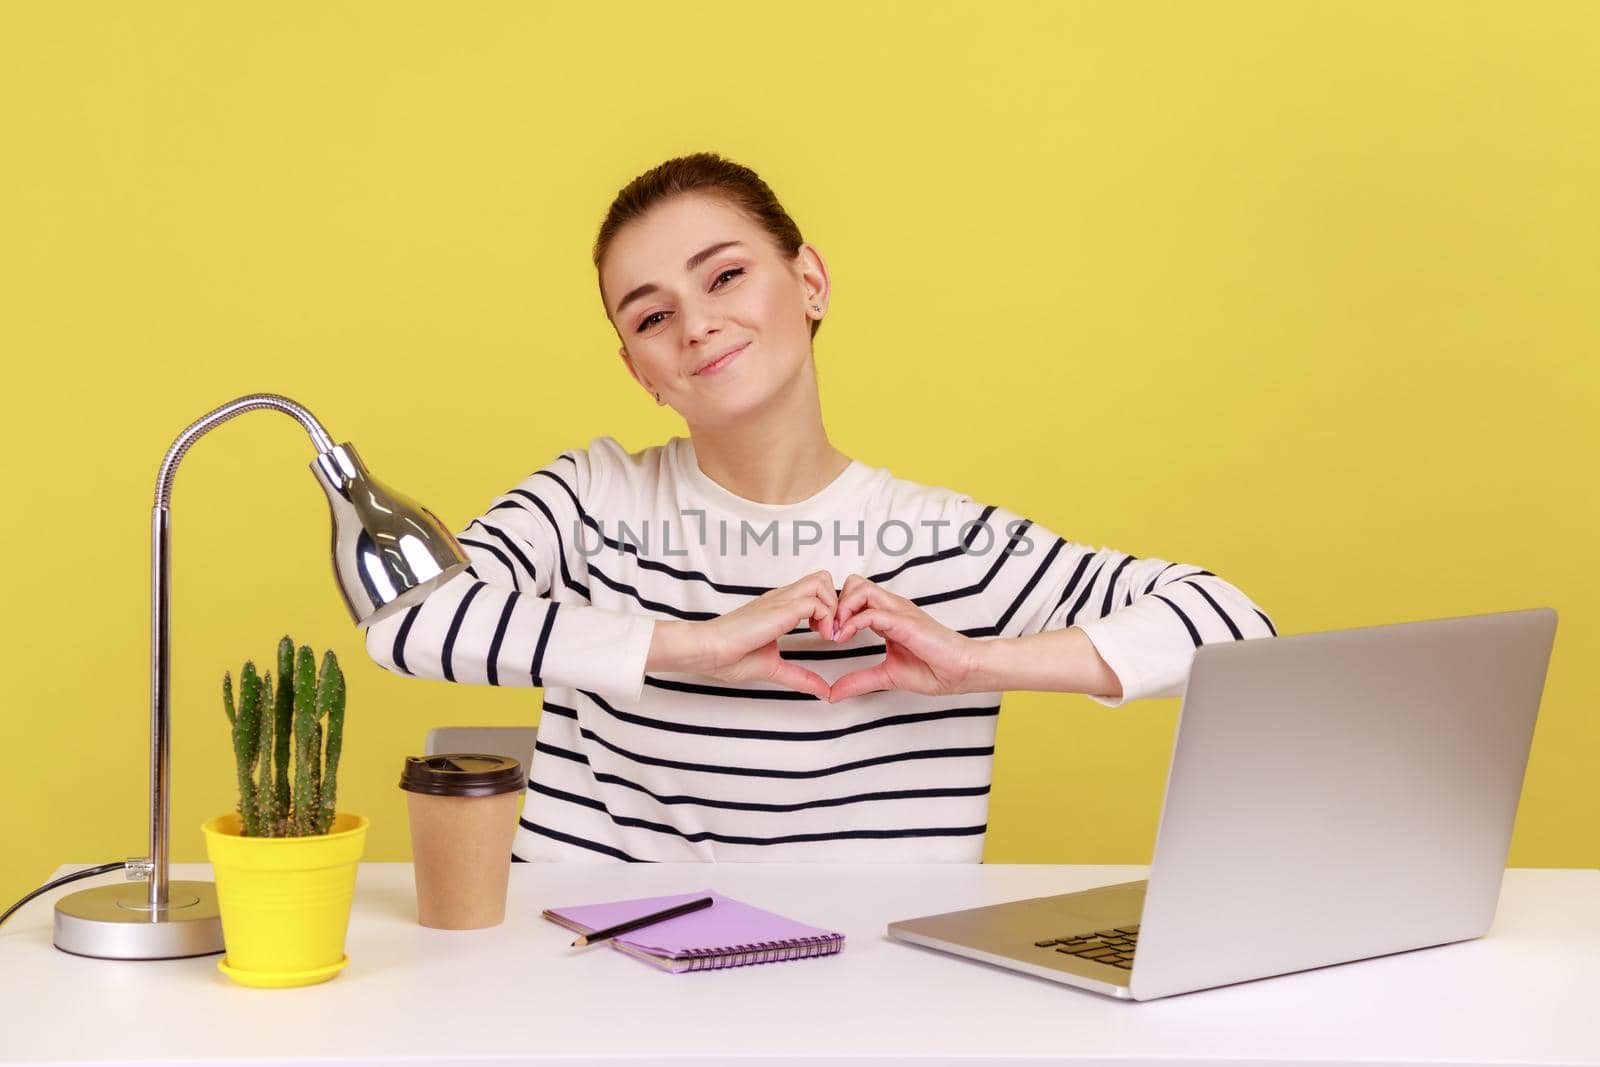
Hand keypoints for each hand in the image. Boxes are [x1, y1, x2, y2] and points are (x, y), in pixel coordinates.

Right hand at [650, 570, 838, 699]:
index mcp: (779, 607)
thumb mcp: (775, 668)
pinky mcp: (781, 609)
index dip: (828, 609)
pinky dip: (827, 618)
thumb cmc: (730, 657)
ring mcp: (781, 600)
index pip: (814, 590)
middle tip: (830, 630)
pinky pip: (816, 601)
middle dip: (836, 602)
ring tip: (826, 634)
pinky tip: (820, 638)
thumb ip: (800, 677)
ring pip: (823, 581)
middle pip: (822, 578)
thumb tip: (823, 691)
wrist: (708, 651)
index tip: (826, 636)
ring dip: (833, 607)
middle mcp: (782, 598)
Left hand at [826, 574, 984, 701]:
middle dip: (835, 603)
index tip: (827, 635)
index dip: (836, 611)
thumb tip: (834, 693)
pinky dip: (852, 623)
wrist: (962, 672)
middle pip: (853, 583)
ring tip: (837, 634)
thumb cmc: (934, 670)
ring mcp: (899, 611)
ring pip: (859, 588)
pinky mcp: (905, 621)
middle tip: (829, 630)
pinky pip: (871, 612)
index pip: (854, 596)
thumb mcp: (886, 676)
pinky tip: (845, 638)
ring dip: (841, 609)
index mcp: (888, 616)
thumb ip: (859, 681)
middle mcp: (892, 608)